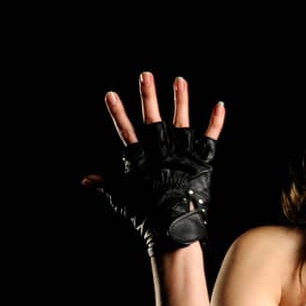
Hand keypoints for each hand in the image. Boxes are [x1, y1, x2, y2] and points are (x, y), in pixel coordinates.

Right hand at [81, 73, 225, 257]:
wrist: (173, 231)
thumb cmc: (145, 218)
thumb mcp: (122, 199)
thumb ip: (104, 185)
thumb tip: (86, 180)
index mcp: (141, 160)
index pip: (126, 132)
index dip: (118, 114)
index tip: (111, 94)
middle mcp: (161, 153)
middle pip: (153, 119)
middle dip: (148, 96)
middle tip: (145, 75)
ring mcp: (181, 156)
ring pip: (181, 122)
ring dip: (180, 100)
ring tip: (180, 80)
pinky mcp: (202, 162)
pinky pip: (210, 138)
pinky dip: (216, 122)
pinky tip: (219, 104)